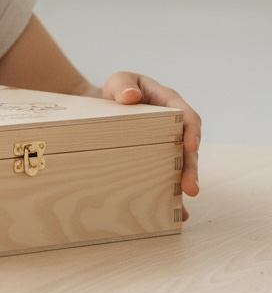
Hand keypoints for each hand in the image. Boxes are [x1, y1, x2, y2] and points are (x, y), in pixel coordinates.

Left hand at [100, 72, 201, 219]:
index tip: (190, 146)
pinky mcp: (156, 158)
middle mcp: (174, 126)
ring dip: (183, 184)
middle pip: (187, 147)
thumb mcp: (118, 80)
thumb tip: (130, 96)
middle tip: (190, 187)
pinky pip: (166, 175)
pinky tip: (173, 212)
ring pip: (180, 165)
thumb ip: (123, 84)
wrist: (100, 105)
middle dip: (191, 167)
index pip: (187, 117)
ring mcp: (166, 144)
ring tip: (182, 204)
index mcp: (169, 103)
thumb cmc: (116, 90)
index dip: (192, 131)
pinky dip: (170, 193)